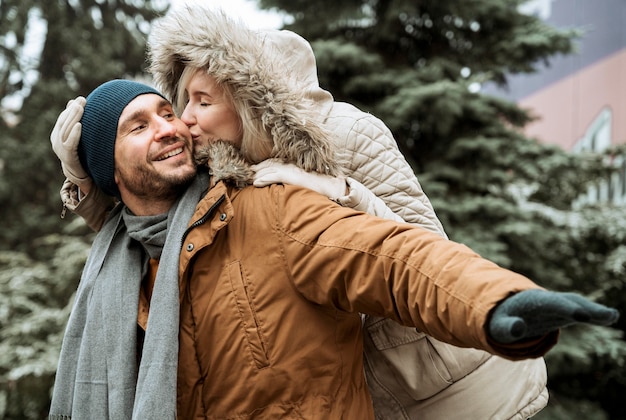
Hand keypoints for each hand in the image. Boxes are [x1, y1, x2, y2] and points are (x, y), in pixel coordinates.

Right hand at [50, 96, 90, 185]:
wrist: (78, 175)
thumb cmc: (80, 154)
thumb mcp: (77, 137)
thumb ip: (75, 122)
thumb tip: (75, 102)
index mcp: (57, 135)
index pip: (63, 119)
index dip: (70, 109)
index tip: (80, 100)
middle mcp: (56, 141)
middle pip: (64, 122)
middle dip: (73, 110)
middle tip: (82, 100)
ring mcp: (60, 149)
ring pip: (66, 130)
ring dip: (73, 118)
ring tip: (81, 108)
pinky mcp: (67, 156)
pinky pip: (70, 143)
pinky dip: (74, 134)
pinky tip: (79, 125)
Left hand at [252, 159, 347, 198]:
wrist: (332, 187)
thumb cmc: (319, 186)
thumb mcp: (302, 181)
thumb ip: (291, 180)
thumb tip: (280, 185)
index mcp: (291, 165)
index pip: (270, 163)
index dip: (259, 167)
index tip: (249, 172)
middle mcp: (289, 165)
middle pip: (267, 165)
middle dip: (254, 170)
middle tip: (242, 175)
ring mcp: (291, 170)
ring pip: (268, 169)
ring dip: (256, 174)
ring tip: (246, 179)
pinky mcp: (293, 177)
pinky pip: (275, 176)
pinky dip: (264, 179)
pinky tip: (256, 183)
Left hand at [488, 289, 619, 343]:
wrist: (505, 307)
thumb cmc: (500, 319)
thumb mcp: (498, 326)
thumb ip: (506, 328)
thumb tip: (518, 328)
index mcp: (531, 300)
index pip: (550, 304)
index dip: (565, 309)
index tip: (580, 315)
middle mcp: (547, 300)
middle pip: (569, 302)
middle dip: (586, 308)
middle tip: (607, 315)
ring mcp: (557, 306)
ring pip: (578, 305)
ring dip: (595, 310)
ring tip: (612, 316)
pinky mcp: (563, 313)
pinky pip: (581, 312)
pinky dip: (595, 314)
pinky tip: (611, 317)